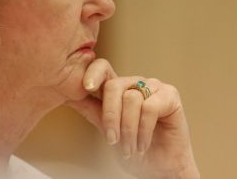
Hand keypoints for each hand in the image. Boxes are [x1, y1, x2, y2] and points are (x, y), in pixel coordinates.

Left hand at [66, 59, 199, 178]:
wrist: (159, 169)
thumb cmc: (133, 149)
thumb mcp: (106, 129)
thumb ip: (90, 109)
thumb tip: (66, 94)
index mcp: (118, 88)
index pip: (103, 68)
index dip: (93, 72)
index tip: (86, 88)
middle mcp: (135, 83)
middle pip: (114, 86)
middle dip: (110, 117)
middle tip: (112, 141)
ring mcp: (154, 87)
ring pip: (131, 98)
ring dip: (128, 130)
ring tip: (130, 148)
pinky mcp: (171, 95)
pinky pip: (150, 107)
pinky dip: (144, 130)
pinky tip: (143, 144)